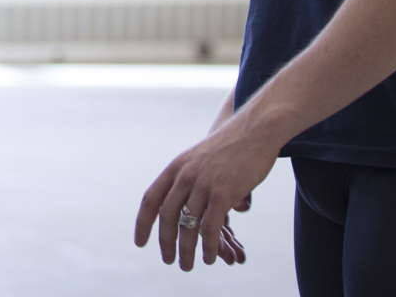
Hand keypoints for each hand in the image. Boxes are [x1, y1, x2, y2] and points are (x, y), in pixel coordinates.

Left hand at [134, 115, 272, 270]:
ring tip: (187, 265)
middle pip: (166, 216)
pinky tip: (209, 257)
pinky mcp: (223, 193)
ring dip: (185, 250)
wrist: (255, 130)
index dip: (143, 223)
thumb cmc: (230, 147)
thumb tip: (184, 203)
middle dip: (165, 242)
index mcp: (176, 167)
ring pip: (187, 226)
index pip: (151, 199)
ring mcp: (203, 184)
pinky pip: (209, 227)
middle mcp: (185, 175)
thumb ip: (188, 178)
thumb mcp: (199, 158)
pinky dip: (207, 246)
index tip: (140, 242)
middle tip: (168, 260)